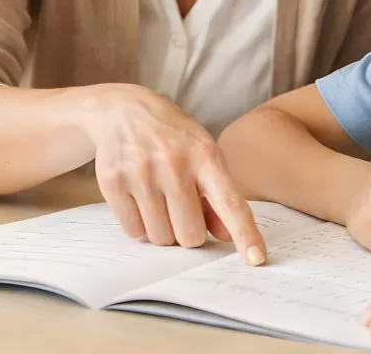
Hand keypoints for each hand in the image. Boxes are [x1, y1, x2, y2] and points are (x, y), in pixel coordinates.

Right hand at [80, 83, 265, 264]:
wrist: (124, 110)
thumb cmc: (173, 138)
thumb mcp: (203, 155)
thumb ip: (217, 195)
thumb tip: (227, 235)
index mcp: (205, 156)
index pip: (231, 203)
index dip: (245, 234)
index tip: (256, 259)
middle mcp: (174, 163)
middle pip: (190, 235)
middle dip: (188, 232)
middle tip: (182, 210)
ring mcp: (141, 172)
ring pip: (161, 237)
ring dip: (163, 230)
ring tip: (159, 201)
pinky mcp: (113, 181)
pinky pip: (134, 231)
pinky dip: (139, 224)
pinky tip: (139, 198)